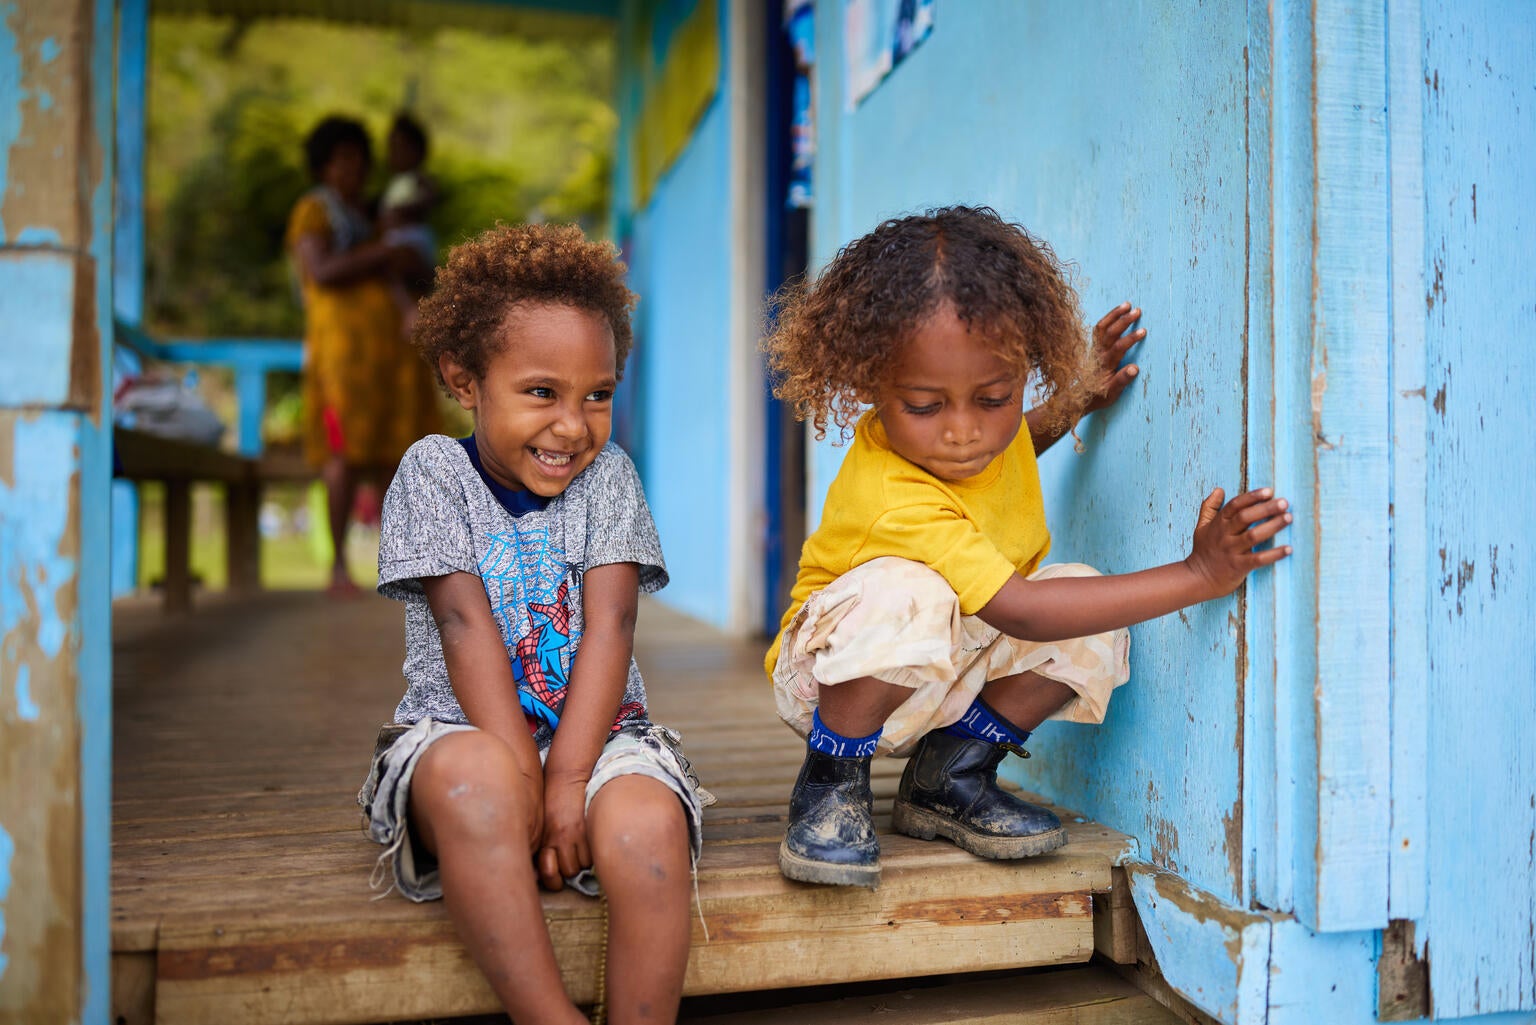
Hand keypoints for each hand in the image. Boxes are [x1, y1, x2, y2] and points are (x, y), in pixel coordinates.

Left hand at [536, 774, 590, 890]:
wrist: (568, 776)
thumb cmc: (554, 799)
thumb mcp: (544, 823)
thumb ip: (545, 844)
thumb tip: (541, 870)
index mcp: (544, 838)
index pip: (547, 872)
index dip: (552, 878)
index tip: (556, 876)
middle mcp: (558, 838)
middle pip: (568, 871)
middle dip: (571, 868)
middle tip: (571, 857)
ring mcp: (574, 834)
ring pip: (583, 864)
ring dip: (584, 860)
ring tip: (581, 846)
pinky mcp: (589, 828)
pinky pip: (594, 852)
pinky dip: (593, 851)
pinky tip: (589, 840)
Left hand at [1084, 302, 1145, 413]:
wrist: (1078, 396)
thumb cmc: (1098, 395)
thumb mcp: (1112, 393)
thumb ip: (1122, 380)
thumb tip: (1135, 368)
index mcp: (1105, 364)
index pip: (1118, 347)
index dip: (1130, 338)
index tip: (1143, 331)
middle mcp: (1099, 354)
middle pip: (1110, 332)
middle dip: (1124, 320)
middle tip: (1138, 311)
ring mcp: (1095, 349)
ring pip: (1102, 327)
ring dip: (1114, 315)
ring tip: (1127, 304)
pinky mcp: (1093, 347)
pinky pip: (1099, 329)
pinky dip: (1107, 318)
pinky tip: (1116, 312)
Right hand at [1184, 487, 1293, 598]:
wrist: (1197, 579)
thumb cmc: (1203, 551)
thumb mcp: (1202, 527)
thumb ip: (1209, 508)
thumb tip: (1218, 490)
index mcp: (1218, 524)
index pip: (1235, 505)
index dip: (1252, 497)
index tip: (1269, 491)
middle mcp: (1224, 535)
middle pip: (1245, 518)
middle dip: (1265, 508)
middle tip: (1284, 502)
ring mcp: (1231, 551)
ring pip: (1253, 536)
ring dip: (1272, 526)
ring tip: (1288, 518)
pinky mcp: (1238, 566)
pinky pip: (1258, 559)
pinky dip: (1274, 554)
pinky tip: (1288, 548)